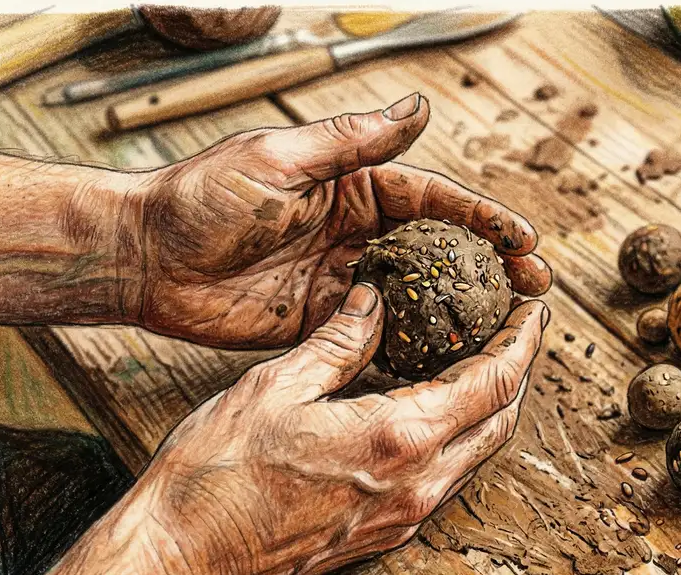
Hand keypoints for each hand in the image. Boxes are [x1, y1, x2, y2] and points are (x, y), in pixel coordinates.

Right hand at [0, 285, 547, 574]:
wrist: (182, 560)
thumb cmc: (215, 475)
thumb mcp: (275, 387)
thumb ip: (339, 341)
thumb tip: (374, 300)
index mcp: (398, 438)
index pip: (493, 382)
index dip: (521, 341)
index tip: (533, 310)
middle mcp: (416, 484)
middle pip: (500, 421)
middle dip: (518, 371)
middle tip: (517, 330)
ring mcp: (404, 516)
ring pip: (477, 453)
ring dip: (491, 406)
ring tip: (483, 361)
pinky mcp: (384, 533)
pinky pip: (446, 477)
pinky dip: (458, 436)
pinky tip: (436, 410)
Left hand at [134, 93, 551, 347]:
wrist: (145, 257)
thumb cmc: (202, 196)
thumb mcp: (279, 157)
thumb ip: (351, 140)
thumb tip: (418, 107)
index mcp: (353, 186)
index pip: (434, 201)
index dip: (483, 220)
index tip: (524, 239)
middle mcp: (357, 232)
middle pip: (440, 251)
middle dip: (491, 268)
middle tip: (535, 289)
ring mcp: (344, 279)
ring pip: (418, 296)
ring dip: (463, 310)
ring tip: (508, 328)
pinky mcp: (322, 321)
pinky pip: (379, 335)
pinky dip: (414, 346)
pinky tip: (448, 361)